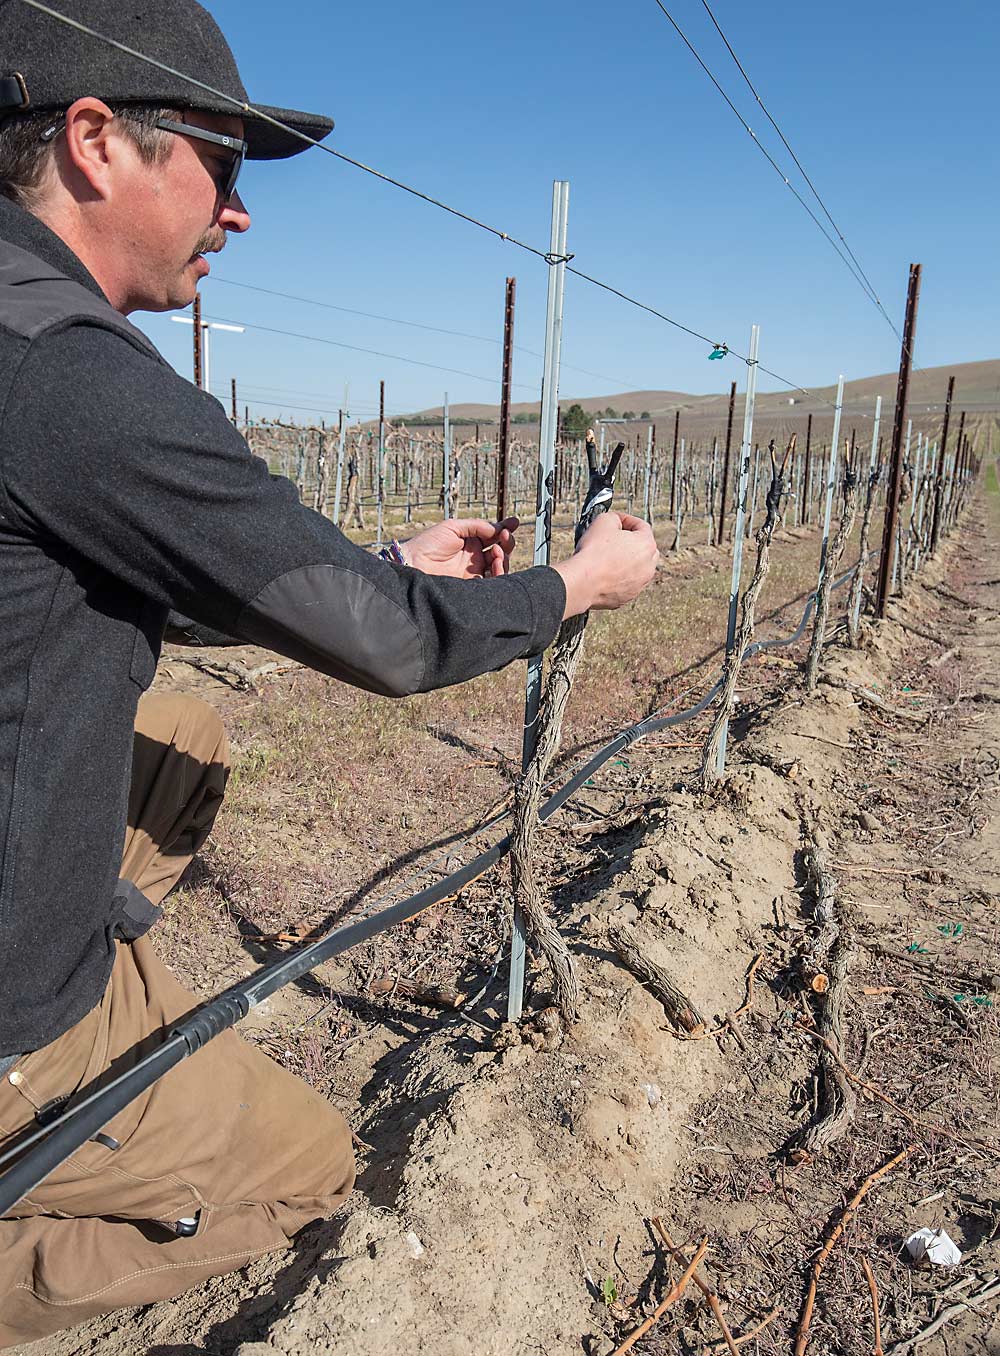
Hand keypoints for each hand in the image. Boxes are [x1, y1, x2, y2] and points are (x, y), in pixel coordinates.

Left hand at [401, 517, 518, 579]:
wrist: (412, 564)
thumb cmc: (427, 544)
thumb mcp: (453, 527)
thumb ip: (477, 526)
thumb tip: (497, 528)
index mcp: (470, 542)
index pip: (492, 535)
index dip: (505, 529)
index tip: (514, 523)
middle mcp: (474, 557)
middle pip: (500, 550)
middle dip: (506, 542)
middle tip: (504, 536)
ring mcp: (473, 572)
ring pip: (499, 565)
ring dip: (503, 556)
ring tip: (496, 551)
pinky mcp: (472, 586)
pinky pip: (492, 581)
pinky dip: (499, 571)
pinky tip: (495, 562)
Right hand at [554, 513, 658, 616]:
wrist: (582, 582)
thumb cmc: (593, 553)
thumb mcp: (603, 521)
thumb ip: (615, 518)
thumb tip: (615, 522)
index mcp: (646, 545)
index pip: (641, 526)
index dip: (627, 520)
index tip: (617, 521)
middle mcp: (649, 566)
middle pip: (644, 548)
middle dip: (631, 542)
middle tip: (615, 539)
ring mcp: (640, 583)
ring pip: (637, 568)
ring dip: (626, 561)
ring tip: (608, 558)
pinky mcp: (628, 597)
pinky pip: (627, 583)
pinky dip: (619, 577)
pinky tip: (605, 573)